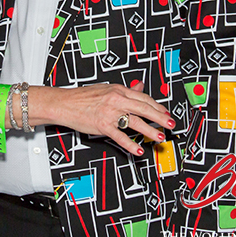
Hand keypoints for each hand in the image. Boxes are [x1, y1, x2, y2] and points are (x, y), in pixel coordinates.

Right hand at [49, 81, 174, 156]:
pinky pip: (120, 136)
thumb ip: (125, 90)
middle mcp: (116, 100)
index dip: (157, 106)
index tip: (166, 113)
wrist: (64, 103)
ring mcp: (110, 113)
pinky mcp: (102, 125)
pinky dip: (130, 144)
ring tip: (160, 138)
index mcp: (118, 90)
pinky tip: (138, 150)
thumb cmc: (82, 97)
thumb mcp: (106, 89)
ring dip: (150, 131)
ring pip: (135, 122)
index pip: (143, 98)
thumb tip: (140, 87)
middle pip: (144, 108)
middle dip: (160, 117)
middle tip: (171, 124)